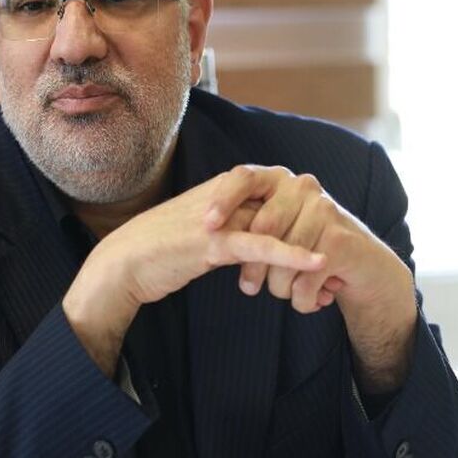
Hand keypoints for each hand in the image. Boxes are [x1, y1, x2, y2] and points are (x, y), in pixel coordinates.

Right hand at [62, 172, 325, 375]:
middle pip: (283, 203)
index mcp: (223, 190)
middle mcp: (225, 197)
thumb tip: (255, 243)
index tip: (320, 242)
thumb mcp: (201, 235)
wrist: (121, 266)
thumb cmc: (157, 252)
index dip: (301, 215)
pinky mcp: (212, 241)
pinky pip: (261, 243)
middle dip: (311, 229)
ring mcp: (219, 216)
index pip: (276, 192)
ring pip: (276, 221)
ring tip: (337, 260)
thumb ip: (229, 230)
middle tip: (333, 259)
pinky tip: (318, 262)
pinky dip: (292, 252)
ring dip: (308, 241)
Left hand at [203, 166, 417, 392]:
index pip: (244, 177)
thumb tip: (206, 234)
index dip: (223, 200)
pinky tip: (310, 302)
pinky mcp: (340, 243)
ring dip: (280, 290)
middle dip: (253, 268)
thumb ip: (247, 223)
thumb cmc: (310, 247)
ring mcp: (324, 212)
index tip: (207, 227)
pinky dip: (302, 301)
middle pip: (260, 229)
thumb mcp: (277, 227)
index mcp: (280, 179)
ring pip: (281, 261)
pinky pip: (303, 281)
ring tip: (289, 293)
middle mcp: (303, 188)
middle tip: (249, 288)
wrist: (364, 266)